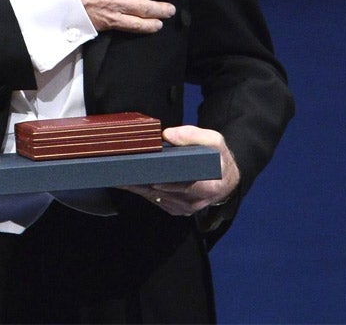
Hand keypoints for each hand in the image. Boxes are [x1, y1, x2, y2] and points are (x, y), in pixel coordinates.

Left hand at [122, 126, 240, 215]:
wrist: (225, 178)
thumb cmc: (218, 157)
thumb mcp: (214, 141)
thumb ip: (192, 135)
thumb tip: (166, 135)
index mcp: (209, 187)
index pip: (183, 186)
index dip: (164, 181)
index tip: (146, 175)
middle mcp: (196, 201)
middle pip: (164, 192)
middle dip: (143, 182)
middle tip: (124, 171)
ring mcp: (185, 208)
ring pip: (156, 197)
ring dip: (138, 187)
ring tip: (121, 174)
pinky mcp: (176, 209)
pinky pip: (155, 200)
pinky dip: (142, 190)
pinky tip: (129, 181)